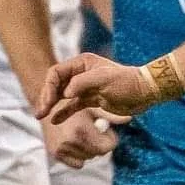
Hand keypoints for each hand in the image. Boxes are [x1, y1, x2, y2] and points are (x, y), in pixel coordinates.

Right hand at [37, 53, 157, 124]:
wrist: (145, 92)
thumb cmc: (127, 82)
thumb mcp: (105, 79)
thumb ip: (82, 83)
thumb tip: (65, 92)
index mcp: (82, 63)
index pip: (56, 73)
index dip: (48, 87)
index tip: (48, 102)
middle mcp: (80, 73)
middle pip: (56, 84)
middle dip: (47, 97)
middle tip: (40, 112)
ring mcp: (85, 87)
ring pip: (62, 95)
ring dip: (52, 105)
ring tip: (41, 116)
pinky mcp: (90, 99)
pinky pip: (72, 105)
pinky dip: (63, 112)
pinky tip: (55, 120)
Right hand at [44, 109, 120, 167]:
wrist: (46, 105)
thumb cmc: (72, 103)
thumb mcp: (92, 106)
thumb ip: (110, 115)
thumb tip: (129, 118)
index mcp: (81, 131)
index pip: (107, 148)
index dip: (110, 140)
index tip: (107, 131)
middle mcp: (70, 143)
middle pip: (98, 154)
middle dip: (100, 144)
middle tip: (95, 132)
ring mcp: (62, 150)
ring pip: (88, 158)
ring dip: (90, 149)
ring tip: (84, 134)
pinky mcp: (56, 154)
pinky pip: (77, 163)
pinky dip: (79, 155)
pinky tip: (76, 142)